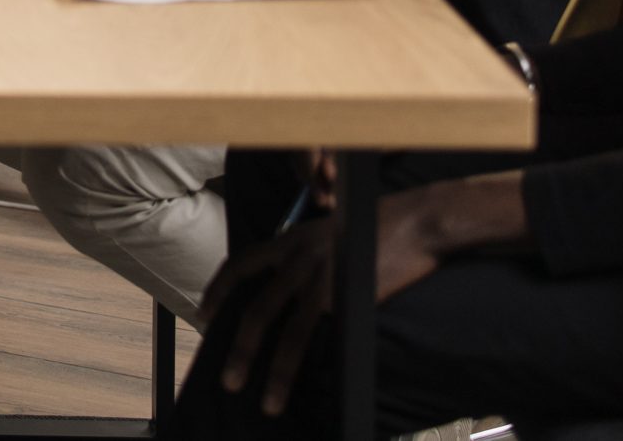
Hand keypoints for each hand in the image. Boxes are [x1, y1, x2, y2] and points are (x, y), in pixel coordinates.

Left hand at [195, 195, 449, 417]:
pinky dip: (310, 363)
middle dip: (239, 348)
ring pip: (286, 330)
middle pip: (257, 307)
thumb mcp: (330, 230)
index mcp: (292, 238)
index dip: (218, 290)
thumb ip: (308, 253)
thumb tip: (296, 286)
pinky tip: (309, 386)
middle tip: (229, 380)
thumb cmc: (381, 226)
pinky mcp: (344, 295)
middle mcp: (298, 256)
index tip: (204, 315)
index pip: (241, 263)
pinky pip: (320, 335)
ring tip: (267, 402)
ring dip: (274, 371)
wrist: (418, 220)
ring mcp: (321, 276)